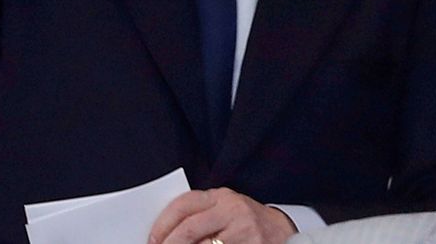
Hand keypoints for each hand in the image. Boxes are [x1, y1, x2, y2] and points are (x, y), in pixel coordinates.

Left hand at [147, 188, 296, 243]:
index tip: (152, 239)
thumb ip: (200, 216)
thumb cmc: (245, 223)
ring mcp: (244, 231)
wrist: (283, 232)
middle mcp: (233, 210)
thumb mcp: (225, 211)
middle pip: (189, 229)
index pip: (184, 205)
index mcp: (222, 197)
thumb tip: (163, 235)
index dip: (162, 224)